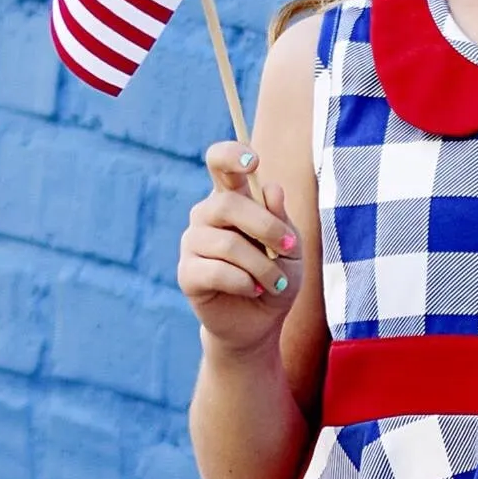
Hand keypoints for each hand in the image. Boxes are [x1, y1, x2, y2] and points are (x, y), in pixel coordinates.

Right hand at [178, 143, 300, 356]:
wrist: (260, 324)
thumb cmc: (276, 279)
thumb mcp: (291, 250)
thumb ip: (281, 221)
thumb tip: (272, 189)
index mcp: (231, 199)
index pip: (218, 163)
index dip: (230, 155)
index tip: (253, 160)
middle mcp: (206, 216)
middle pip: (227, 204)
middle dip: (266, 227)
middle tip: (290, 249)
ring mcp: (192, 243)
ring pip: (226, 243)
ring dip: (261, 266)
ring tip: (275, 283)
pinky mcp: (187, 273)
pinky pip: (215, 271)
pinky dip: (244, 282)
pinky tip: (254, 290)